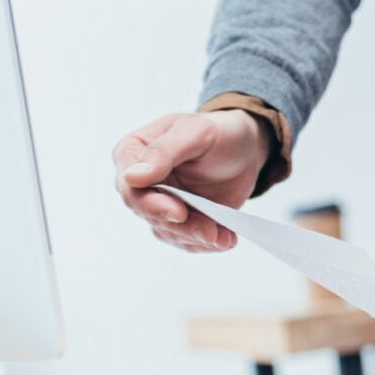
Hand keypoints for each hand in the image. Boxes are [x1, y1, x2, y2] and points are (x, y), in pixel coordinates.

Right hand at [111, 110, 270, 251]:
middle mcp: (138, 183)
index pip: (130, 186)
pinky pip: (184, 240)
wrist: (244, 150)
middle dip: (181, 225)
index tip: (179, 213)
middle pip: (148, 213)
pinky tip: (225, 239)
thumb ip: (164, 151)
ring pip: (167, 231)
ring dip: (196, 237)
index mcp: (132, 152)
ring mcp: (156, 204)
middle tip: (210, 232)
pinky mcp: (176, 221)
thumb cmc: (217, 133)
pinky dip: (205, 243)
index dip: (152, 204)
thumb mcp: (195, 132)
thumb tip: (132, 177)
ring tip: (223, 237)